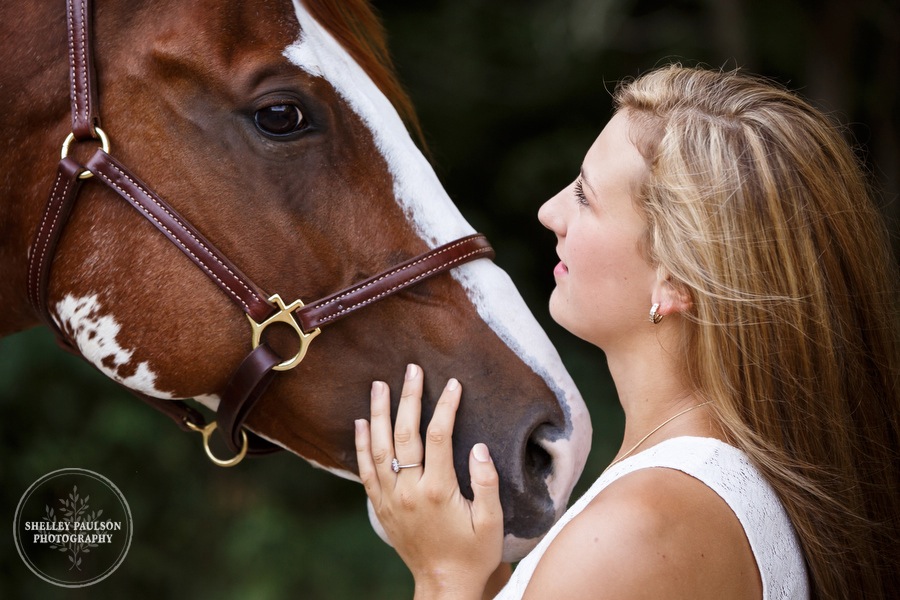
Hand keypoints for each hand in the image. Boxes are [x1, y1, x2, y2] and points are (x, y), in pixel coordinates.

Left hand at [355, 364, 504, 599]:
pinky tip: (361, 423)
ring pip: (379, 447)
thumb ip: (487, 483)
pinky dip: (362, 445)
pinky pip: (366, 470)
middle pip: (405, 434)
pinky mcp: (382, 507)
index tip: (452, 383)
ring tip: (379, 385)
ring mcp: (392, 499)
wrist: (444, 585)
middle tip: (411, 369)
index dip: (445, 406)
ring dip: (378, 413)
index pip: (438, 436)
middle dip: (408, 398)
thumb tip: (477, 447)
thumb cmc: (474, 553)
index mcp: (438, 490)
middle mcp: (409, 491)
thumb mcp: (493, 522)